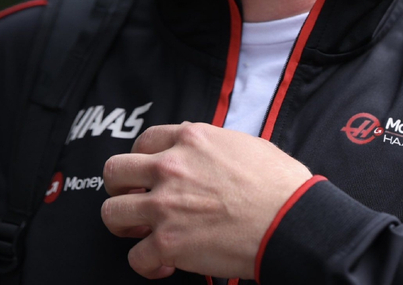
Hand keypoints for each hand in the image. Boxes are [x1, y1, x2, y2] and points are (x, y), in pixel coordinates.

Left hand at [101, 122, 311, 279]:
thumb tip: (207, 157)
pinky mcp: (168, 243)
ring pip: (112, 212)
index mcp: (191, 138)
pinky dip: (146, 263)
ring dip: (124, 224)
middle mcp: (171, 166)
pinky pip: (135, 257)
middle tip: (134, 199)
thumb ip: (213, 146)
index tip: (148, 173)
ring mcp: (165, 205)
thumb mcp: (243, 143)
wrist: (290, 219)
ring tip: (141, 231)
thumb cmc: (278, 183)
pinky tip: (163, 263)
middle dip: (120, 187)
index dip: (143, 159)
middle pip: (115, 171)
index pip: (145, 140)